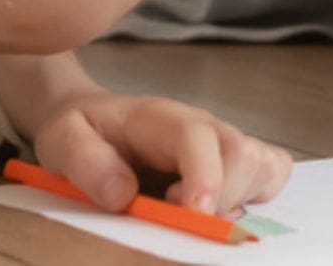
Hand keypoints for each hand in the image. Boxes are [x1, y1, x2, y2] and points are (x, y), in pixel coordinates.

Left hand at [29, 90, 292, 216]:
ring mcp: (222, 142)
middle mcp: (203, 125)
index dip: (204, 177)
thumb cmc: (81, 131)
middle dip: (221, 198)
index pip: (197, 137)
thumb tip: (121, 194)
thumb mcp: (63, 140)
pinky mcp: (234, 163)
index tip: (192, 215)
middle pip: (243, 154)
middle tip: (175, 213)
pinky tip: (216, 209)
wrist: (90, 120)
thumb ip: (86, 162)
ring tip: (193, 210)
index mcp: (161, 117)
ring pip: (264, 166)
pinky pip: (270, 175)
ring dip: (240, 199)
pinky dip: (255, 198)